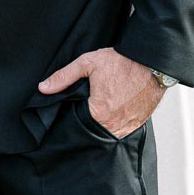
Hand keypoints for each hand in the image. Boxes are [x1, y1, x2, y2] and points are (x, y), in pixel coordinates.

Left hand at [38, 47, 163, 137]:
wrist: (150, 61)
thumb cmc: (120, 62)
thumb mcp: (87, 63)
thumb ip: (63, 77)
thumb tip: (43, 88)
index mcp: (99, 113)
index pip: (78, 124)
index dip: (73, 117)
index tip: (73, 110)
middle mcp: (115, 125)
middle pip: (93, 131)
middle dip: (88, 122)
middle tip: (87, 108)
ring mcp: (129, 126)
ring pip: (109, 133)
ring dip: (103, 125)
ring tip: (101, 110)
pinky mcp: (139, 123)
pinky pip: (123, 130)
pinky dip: (117, 124)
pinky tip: (114, 111)